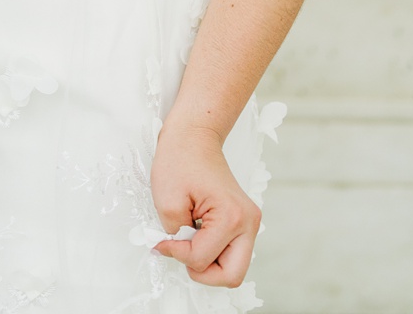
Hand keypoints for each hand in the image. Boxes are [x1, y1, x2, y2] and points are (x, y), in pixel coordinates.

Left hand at [150, 122, 259, 287]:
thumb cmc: (181, 159)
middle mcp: (249, 222)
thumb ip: (173, 238)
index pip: (202, 259)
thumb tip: (176, 255)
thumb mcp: (167, 202)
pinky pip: (230, 254)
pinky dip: (212, 253)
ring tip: (190, 239)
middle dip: (202, 271)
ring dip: (207, 262)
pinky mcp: (243, 222)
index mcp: (233, 216)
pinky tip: (198, 234)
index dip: (176, 253)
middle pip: (231, 276)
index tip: (163, 239)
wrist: (195, 136)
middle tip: (184, 250)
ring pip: (233, 269)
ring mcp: (249, 222)